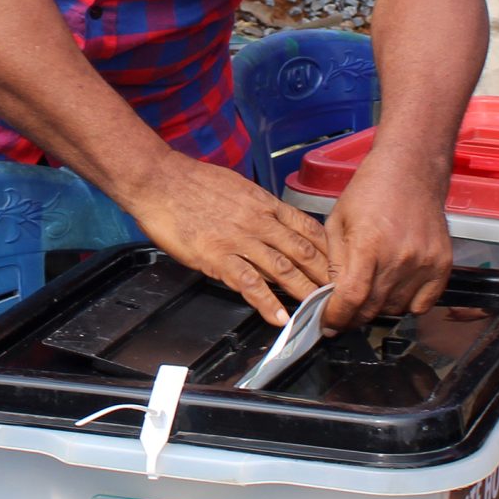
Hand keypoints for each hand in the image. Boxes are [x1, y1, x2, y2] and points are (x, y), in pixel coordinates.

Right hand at [121, 153, 331, 325]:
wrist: (159, 180)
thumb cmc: (191, 181)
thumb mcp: (236, 186)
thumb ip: (256, 205)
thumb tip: (270, 218)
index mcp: (264, 203)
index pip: (307, 227)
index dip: (326, 250)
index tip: (338, 266)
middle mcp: (258, 221)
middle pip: (302, 251)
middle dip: (324, 276)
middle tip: (339, 296)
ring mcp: (239, 239)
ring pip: (282, 268)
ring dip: (304, 292)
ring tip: (319, 312)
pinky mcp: (217, 256)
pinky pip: (249, 282)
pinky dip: (266, 302)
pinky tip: (279, 317)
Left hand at [323, 167, 453, 330]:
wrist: (411, 170)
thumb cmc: (370, 191)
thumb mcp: (337, 221)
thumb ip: (334, 262)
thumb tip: (330, 297)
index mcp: (369, 244)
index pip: (352, 298)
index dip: (337, 317)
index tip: (328, 323)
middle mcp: (400, 257)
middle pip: (373, 308)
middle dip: (353, 316)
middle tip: (344, 312)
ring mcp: (425, 262)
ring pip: (396, 309)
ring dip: (378, 309)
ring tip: (370, 292)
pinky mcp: (442, 264)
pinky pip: (423, 304)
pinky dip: (406, 304)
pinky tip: (394, 289)